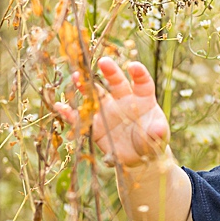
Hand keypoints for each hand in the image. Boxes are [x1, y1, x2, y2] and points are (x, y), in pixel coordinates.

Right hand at [54, 55, 170, 166]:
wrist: (139, 158)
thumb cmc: (151, 142)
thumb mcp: (158, 138)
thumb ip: (157, 133)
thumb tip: (160, 130)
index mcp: (142, 99)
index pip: (142, 83)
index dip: (139, 74)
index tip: (134, 67)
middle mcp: (123, 100)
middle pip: (116, 82)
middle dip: (110, 71)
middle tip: (103, 62)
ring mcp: (107, 111)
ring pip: (95, 95)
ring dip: (86, 86)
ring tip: (77, 77)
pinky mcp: (96, 126)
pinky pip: (82, 118)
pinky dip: (70, 113)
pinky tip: (60, 106)